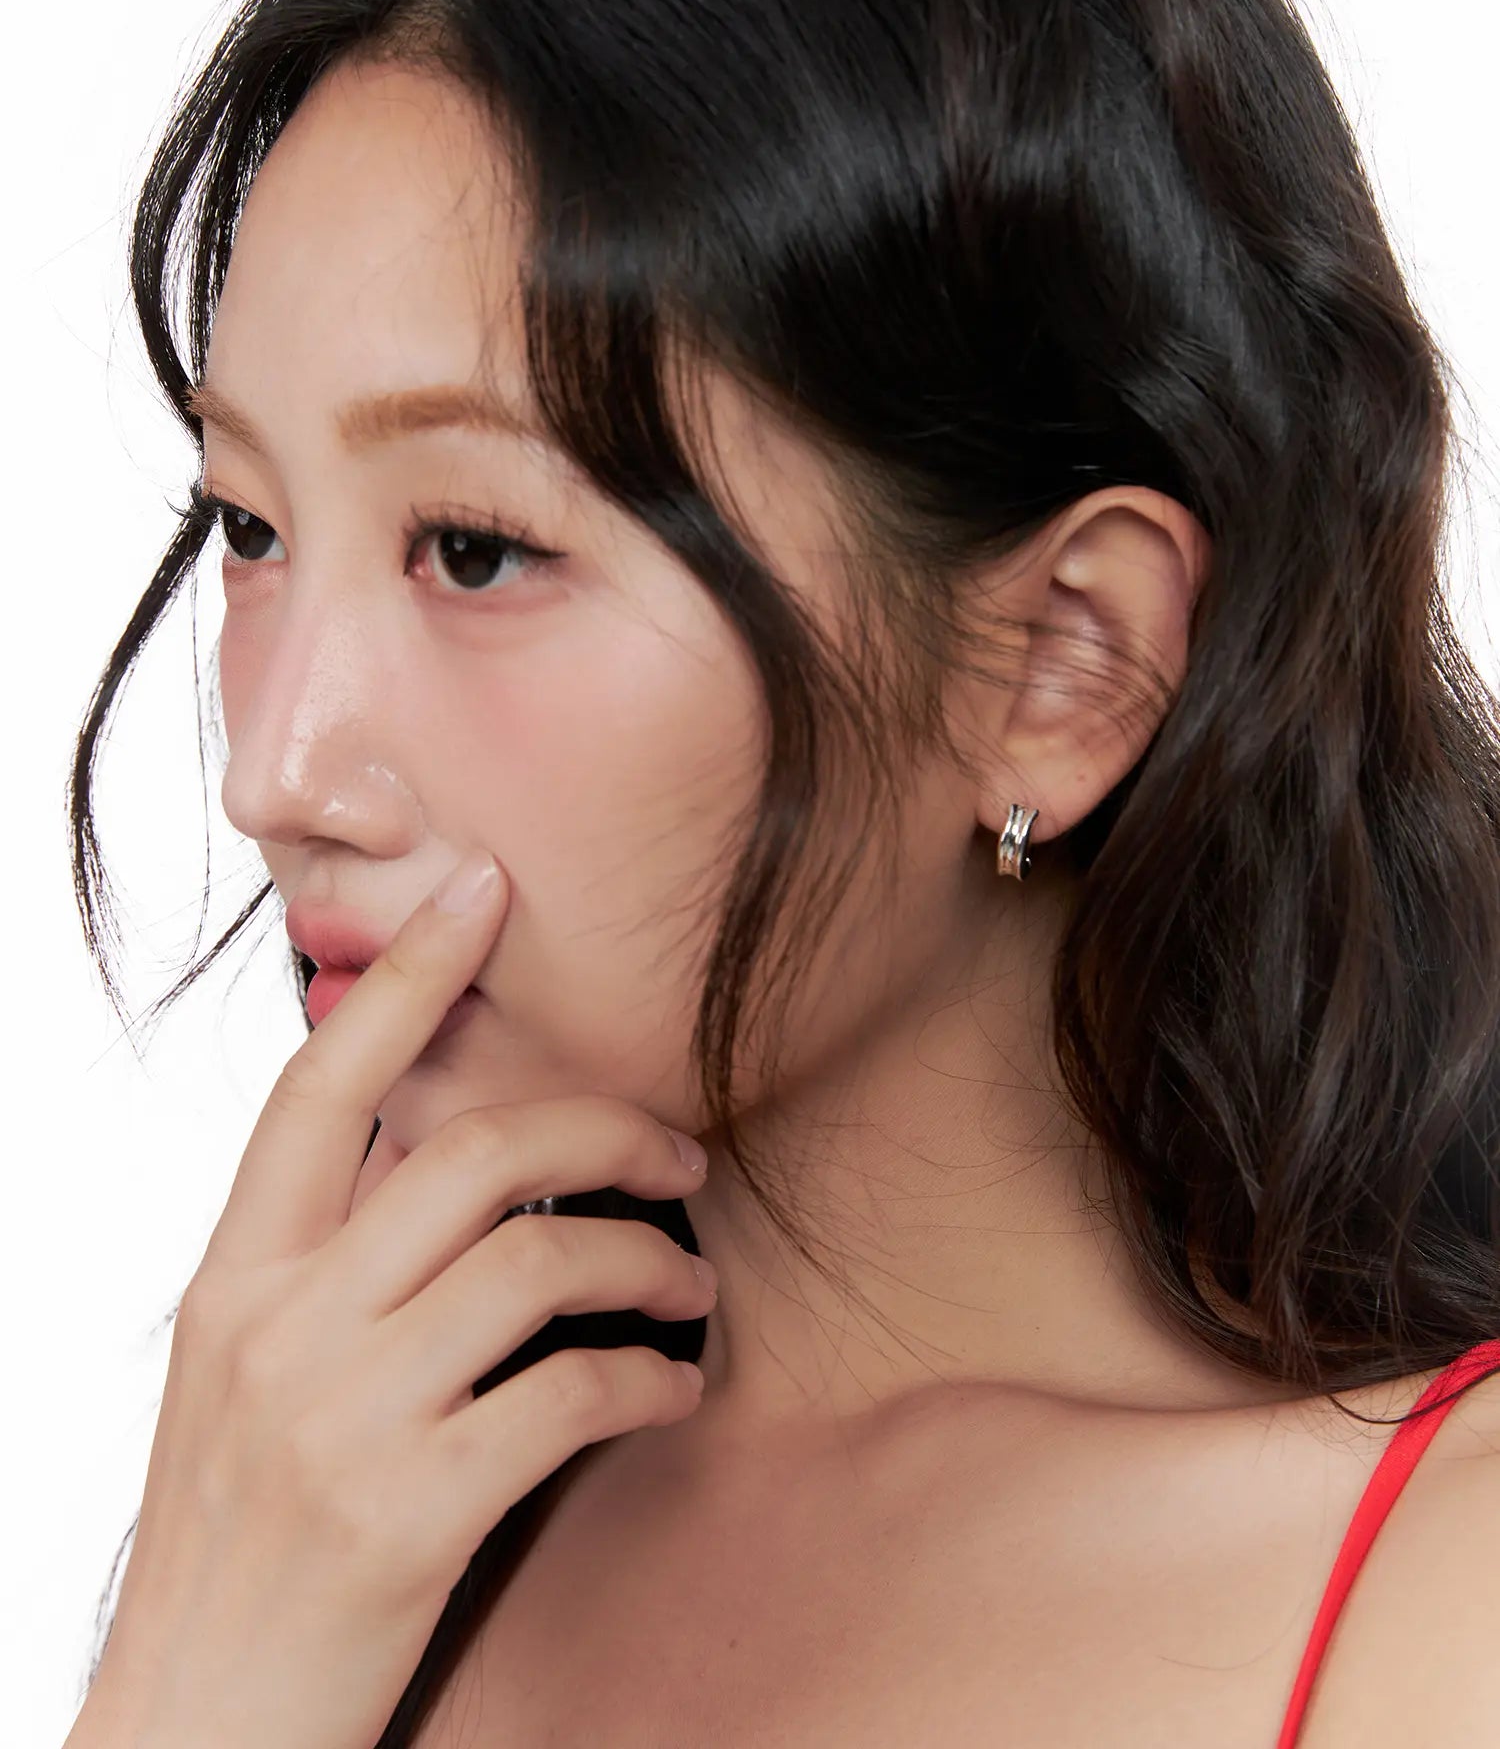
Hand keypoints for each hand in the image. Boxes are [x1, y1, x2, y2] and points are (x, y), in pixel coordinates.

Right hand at [70, 850, 713, 1748]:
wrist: (193, 1722)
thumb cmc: (241, 1533)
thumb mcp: (245, 1373)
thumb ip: (330, 1260)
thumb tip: (446, 1156)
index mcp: (235, 1277)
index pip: (322, 1087)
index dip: (410, 975)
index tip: (484, 887)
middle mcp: (281, 1325)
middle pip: (474, 1156)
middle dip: (604, 1132)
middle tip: (681, 1151)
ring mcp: (344, 1417)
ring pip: (542, 1261)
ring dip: (651, 1258)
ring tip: (695, 1284)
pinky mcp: (412, 1511)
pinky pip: (573, 1394)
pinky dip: (651, 1377)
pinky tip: (677, 1387)